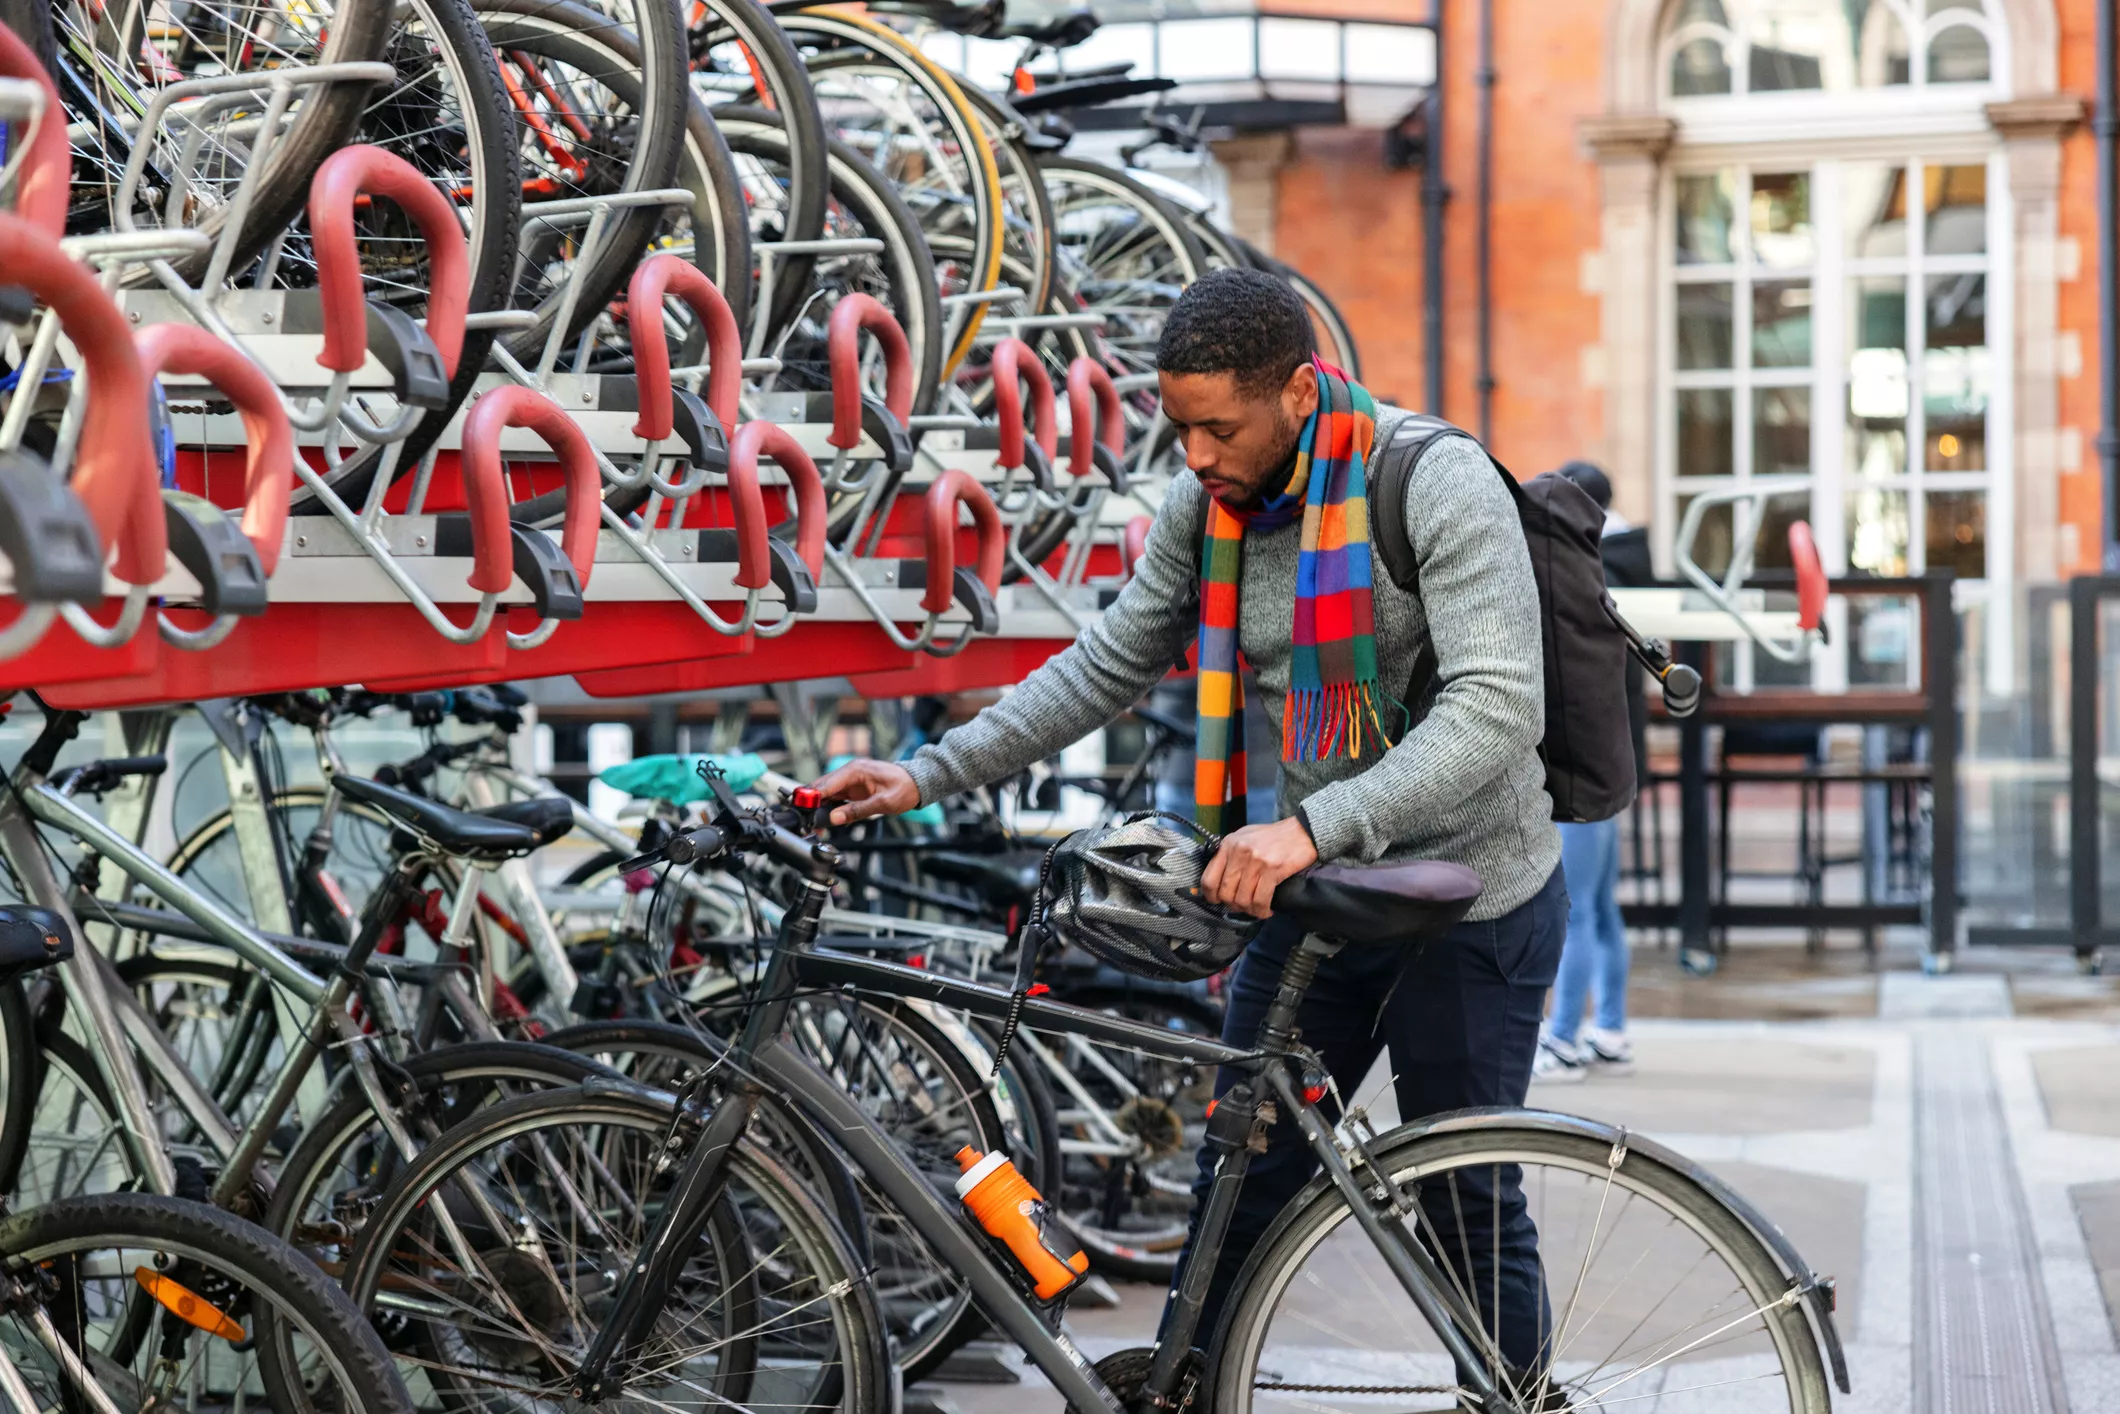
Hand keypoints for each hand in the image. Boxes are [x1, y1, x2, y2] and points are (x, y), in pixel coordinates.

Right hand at [811, 758, 919, 825]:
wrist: (917, 783)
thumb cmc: (904, 788)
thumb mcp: (883, 803)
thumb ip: (857, 810)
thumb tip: (834, 818)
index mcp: (855, 770)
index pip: (826, 783)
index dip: (811, 797)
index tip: (801, 810)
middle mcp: (849, 773)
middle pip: (821, 787)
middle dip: (811, 804)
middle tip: (805, 822)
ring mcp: (849, 780)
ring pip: (825, 793)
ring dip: (818, 808)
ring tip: (813, 825)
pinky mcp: (852, 789)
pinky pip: (834, 798)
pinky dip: (828, 808)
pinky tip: (825, 821)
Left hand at [1201, 817, 1317, 918]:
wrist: (1301, 832)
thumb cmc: (1272, 836)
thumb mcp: (1244, 838)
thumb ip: (1230, 855)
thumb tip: (1220, 880)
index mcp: (1228, 845)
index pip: (1209, 878)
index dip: (1211, 896)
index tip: (1217, 902)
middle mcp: (1238, 853)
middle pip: (1226, 893)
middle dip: (1233, 905)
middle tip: (1242, 907)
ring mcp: (1255, 862)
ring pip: (1242, 899)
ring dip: (1249, 910)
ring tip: (1256, 909)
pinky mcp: (1272, 870)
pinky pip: (1260, 900)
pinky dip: (1262, 910)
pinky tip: (1266, 911)